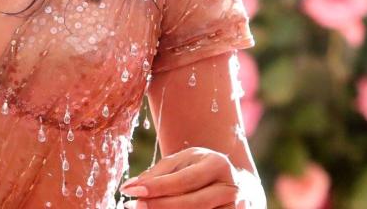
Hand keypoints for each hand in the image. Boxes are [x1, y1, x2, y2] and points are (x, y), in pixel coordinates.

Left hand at [121, 147, 252, 206]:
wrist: (236, 184)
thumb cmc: (200, 169)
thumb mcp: (182, 161)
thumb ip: (158, 172)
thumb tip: (132, 186)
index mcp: (218, 165)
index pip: (184, 179)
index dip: (156, 186)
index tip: (130, 190)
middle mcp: (230, 188)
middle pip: (192, 203)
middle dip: (160, 205)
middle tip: (134, 205)